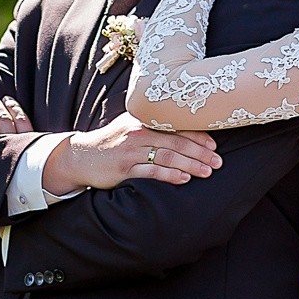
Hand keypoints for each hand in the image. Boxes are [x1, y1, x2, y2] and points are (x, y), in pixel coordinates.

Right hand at [41, 113, 219, 191]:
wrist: (80, 156)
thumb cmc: (111, 142)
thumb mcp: (129, 126)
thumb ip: (152, 125)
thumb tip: (185, 128)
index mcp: (142, 119)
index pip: (175, 125)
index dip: (197, 135)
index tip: (214, 145)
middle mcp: (137, 133)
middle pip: (176, 141)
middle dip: (200, 152)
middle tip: (218, 162)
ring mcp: (130, 151)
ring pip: (167, 156)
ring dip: (190, 164)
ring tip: (207, 171)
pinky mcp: (123, 169)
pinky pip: (151, 172)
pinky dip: (170, 175)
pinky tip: (184, 179)